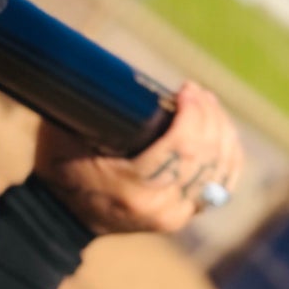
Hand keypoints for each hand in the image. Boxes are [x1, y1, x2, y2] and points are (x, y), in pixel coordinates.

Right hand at [32, 81, 243, 234]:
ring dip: (221, 133)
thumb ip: (95, 109)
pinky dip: (228, 158)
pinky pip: (220, 187)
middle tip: (197, 91)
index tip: (185, 89)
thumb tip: (117, 72)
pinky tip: (224, 133)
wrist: (60, 215)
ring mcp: (175, 216)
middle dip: (208, 117)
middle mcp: (160, 208)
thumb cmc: (60, 166)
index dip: (193, 114)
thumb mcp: (67, 134)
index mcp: (133, 188)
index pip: (182, 148)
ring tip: (209, 105)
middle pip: (205, 158)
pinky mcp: (183, 217)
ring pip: (218, 171)